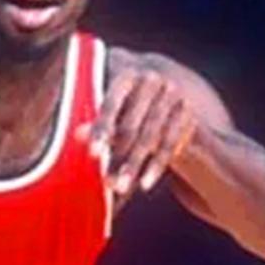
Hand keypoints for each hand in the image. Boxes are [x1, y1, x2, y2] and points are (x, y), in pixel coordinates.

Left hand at [76, 60, 196, 198]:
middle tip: (106, 182)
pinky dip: (156, 166)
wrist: (170, 90)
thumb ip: (100, 122)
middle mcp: (152, 81)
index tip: (92, 154)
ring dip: (135, 165)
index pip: (112, 104)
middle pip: (132, 125)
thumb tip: (77, 136)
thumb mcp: (115, 108)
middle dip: (118, 155)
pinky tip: (145, 184)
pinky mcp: (187, 111)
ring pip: (151, 137)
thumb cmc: (130, 103)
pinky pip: (170, 144)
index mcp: (128, 76)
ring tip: (122, 188)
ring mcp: (173, 95)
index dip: (101, 129)